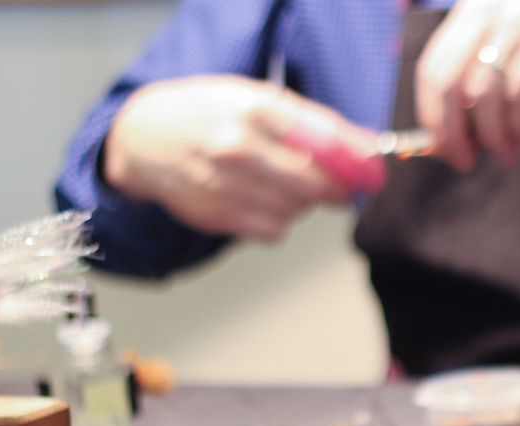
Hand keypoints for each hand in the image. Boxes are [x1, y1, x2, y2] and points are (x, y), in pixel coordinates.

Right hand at [104, 75, 379, 241]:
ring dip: (302, 204)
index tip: (373, 174)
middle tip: (336, 186)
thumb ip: (317, 124)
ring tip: (282, 184)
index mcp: (254, 108)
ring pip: (297, 211)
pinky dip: (278, 221)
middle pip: (316, 185)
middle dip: (335, 189)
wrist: (146, 137)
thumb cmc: (214, 113)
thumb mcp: (261, 99)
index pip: (324, 141)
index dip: (357, 163)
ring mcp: (224, 183)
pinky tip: (262, 201)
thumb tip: (371, 149)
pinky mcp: (216, 214)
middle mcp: (237, 146)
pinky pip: (274, 231)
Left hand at [416, 0, 519, 170]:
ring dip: (492, 136)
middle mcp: (491, 6)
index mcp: (477, 8)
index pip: (432, 65)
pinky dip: (519, 127)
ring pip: (483, 94)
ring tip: (507, 155)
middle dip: (451, 131)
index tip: (442, 147)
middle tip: (463, 160)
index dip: (430, 114)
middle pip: (446, 80)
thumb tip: (457, 133)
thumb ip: (490, 84)